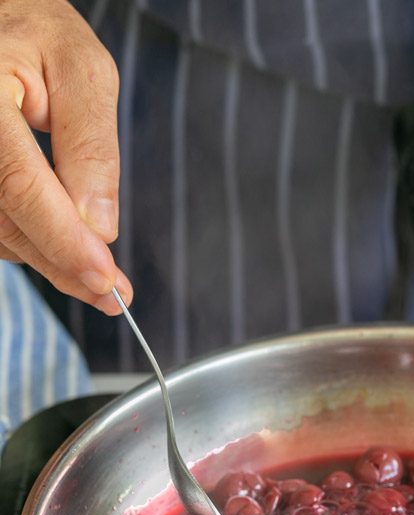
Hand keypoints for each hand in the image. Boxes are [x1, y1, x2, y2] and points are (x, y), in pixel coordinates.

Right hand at [0, 0, 130, 312]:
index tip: (106, 281)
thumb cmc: (33, 31)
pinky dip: (24, 241)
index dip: (64, 242)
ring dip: (45, 259)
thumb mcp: (81, 70)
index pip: (19, 186)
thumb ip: (90, 146)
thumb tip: (98, 226)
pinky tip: (58, 242)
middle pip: (4, 220)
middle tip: (112, 293)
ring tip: (92, 269)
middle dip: (62, 263)